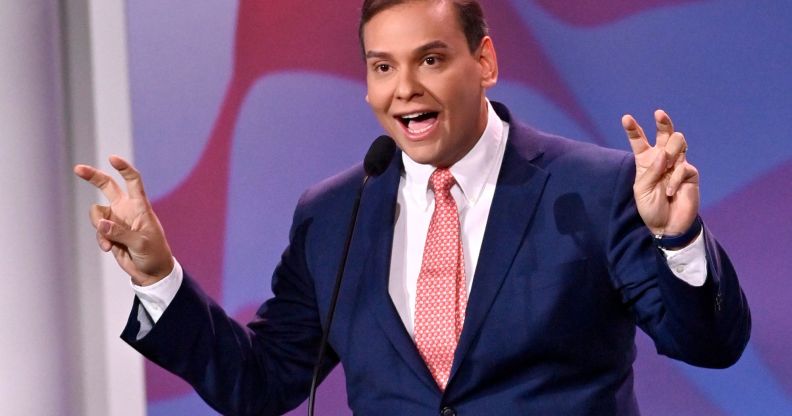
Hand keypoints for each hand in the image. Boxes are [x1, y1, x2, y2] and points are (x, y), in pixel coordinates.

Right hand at [74, 155, 172, 285]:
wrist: (151, 272)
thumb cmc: (154, 254)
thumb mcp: (141, 244)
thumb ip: (120, 233)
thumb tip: (100, 223)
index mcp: (140, 206)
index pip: (133, 181)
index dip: (124, 168)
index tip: (112, 158)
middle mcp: (127, 208)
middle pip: (107, 186)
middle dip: (93, 176)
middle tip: (77, 168)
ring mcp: (116, 219)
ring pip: (96, 213)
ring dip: (98, 226)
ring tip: (110, 242)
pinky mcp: (109, 232)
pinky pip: (98, 231)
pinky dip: (101, 240)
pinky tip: (109, 249)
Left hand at [622, 110, 699, 235]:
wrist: (667, 225)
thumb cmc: (650, 207)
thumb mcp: (641, 189)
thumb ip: (650, 171)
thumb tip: (663, 154)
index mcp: (646, 161)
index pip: (639, 141)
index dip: (633, 129)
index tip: (626, 118)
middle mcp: (662, 159)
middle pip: (665, 133)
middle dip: (663, 122)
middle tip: (658, 113)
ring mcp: (677, 164)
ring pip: (679, 142)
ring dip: (671, 152)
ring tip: (666, 167)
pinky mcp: (690, 174)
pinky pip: (683, 167)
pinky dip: (674, 180)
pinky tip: (670, 192)